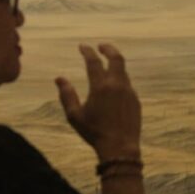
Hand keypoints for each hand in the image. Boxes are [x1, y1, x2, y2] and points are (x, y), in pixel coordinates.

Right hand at [55, 43, 141, 159]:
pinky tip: (114, 87)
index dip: (87, 51)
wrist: (120, 147)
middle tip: (101, 46)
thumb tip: (59, 78)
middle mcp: (117, 85)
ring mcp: (129, 92)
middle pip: (116, 58)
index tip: (83, 46)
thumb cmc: (94, 132)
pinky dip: (120, 79)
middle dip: (108, 48)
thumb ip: (66, 95)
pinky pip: (127, 84)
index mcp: (100, 87)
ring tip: (106, 66)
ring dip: (114, 65)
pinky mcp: (135, 100)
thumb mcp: (75, 115)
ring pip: (123, 71)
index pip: (94, 62)